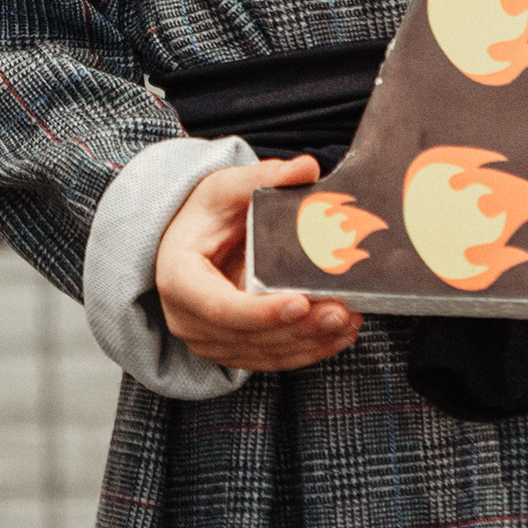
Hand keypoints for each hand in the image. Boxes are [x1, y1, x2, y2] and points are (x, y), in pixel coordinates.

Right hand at [154, 152, 360, 371]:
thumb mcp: (226, 189)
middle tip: (341, 311)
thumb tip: (305, 167)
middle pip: (248, 336)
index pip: (219, 307)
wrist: (191, 241)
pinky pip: (273, 360)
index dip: (261, 312)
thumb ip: (262, 178)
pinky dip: (309, 350)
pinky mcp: (232, 351)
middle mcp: (188, 319)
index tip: (301, 301)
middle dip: (299, 329)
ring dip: (310, 342)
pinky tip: (340, 335)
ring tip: (348, 319)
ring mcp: (210, 340)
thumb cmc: (205, 215)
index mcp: (179, 279)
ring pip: (265, 353)